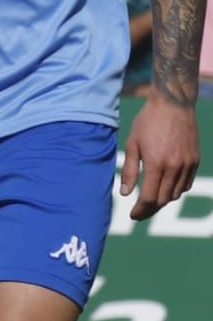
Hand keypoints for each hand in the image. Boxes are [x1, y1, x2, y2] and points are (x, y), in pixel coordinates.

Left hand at [120, 92, 200, 219]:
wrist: (173, 105)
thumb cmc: (148, 122)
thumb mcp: (132, 143)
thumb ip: (130, 170)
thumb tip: (125, 193)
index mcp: (157, 164)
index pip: (150, 198)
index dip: (141, 210)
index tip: (132, 215)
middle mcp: (175, 167)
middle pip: (164, 199)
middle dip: (150, 209)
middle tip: (139, 212)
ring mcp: (188, 165)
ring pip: (176, 194)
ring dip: (163, 201)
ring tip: (150, 201)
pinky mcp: (195, 161)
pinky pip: (186, 184)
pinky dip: (175, 190)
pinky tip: (165, 188)